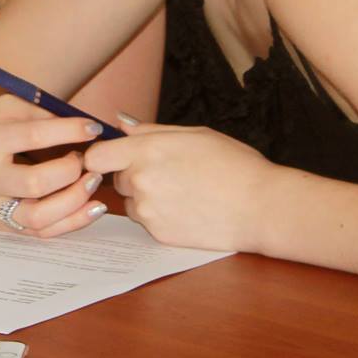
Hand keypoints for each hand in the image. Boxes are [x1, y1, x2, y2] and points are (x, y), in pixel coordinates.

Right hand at [0, 94, 110, 237]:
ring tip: (92, 182)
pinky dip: (71, 222)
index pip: (32, 136)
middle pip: (37, 182)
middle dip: (72, 169)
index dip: (69, 131)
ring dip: (76, 200)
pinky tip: (91, 208)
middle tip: (86, 158)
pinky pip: (39, 232)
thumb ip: (34, 112)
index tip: (92, 128)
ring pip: (40, 216)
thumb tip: (78, 126)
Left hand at [83, 121, 271, 251]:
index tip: (114, 157)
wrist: (260, 207)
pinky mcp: (159, 234)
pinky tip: (187, 209)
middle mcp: (140, 182)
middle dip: (131, 175)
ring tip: (181, 191)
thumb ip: (150, 130)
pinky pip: (147, 222)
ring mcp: (148, 211)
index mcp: (146, 151)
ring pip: (130, 202)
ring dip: (144, 197)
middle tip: (166, 172)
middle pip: (115, 179)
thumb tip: (120, 123)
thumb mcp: (194, 134)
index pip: (96, 156)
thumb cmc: (234, 165)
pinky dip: (159, 216)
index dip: (102, 156)